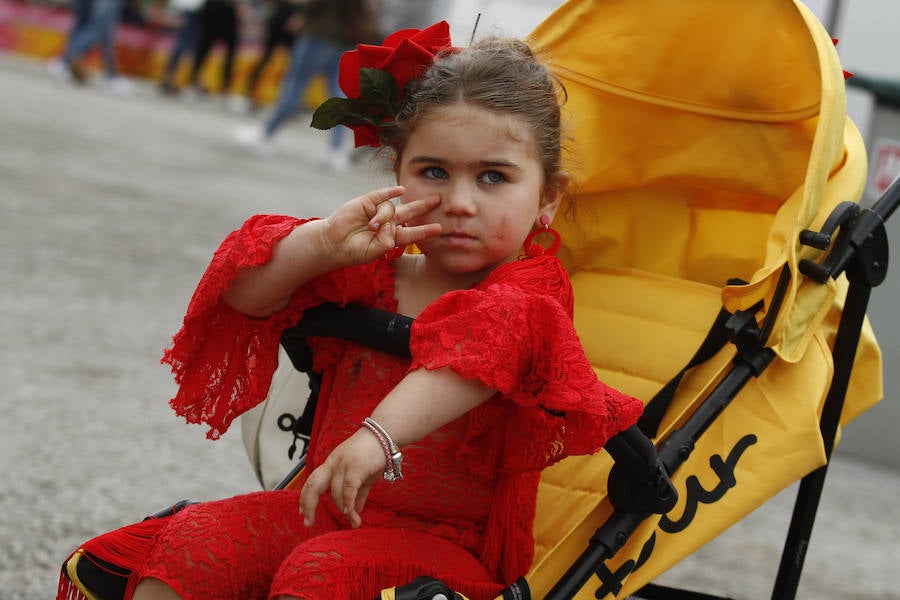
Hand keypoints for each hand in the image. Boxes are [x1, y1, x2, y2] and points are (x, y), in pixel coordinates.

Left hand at [299, 428, 385, 527]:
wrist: (384, 434)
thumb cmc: (372, 453)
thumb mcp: (361, 475)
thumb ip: (356, 494)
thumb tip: (355, 511)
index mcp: (331, 464)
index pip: (312, 482)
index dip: (305, 498)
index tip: (302, 512)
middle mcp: (333, 464)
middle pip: (313, 486)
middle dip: (308, 505)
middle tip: (308, 522)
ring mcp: (343, 465)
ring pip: (336, 493)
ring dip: (344, 511)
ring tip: (354, 522)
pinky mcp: (356, 467)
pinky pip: (348, 489)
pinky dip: (348, 503)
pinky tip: (351, 513)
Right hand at [322, 186, 440, 266]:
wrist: (333, 243)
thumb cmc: (354, 251)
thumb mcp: (374, 252)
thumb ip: (386, 241)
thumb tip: (391, 225)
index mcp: (391, 237)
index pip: (412, 233)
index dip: (425, 230)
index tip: (439, 228)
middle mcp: (387, 222)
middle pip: (409, 212)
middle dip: (423, 206)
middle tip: (438, 200)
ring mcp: (377, 211)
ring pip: (391, 209)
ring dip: (383, 218)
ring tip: (371, 227)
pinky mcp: (366, 202)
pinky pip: (382, 195)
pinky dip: (390, 192)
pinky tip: (400, 190)